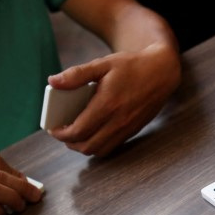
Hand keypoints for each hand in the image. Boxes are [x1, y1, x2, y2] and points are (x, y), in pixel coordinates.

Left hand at [47, 44, 180, 156]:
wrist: (161, 73)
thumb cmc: (131, 66)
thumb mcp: (103, 64)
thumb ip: (77, 74)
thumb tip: (53, 81)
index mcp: (107, 104)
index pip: (79, 130)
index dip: (61, 133)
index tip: (53, 128)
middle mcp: (118, 121)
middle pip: (87, 146)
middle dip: (70, 143)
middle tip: (62, 132)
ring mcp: (127, 129)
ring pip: (100, 150)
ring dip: (84, 147)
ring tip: (75, 135)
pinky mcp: (133, 131)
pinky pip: (112, 147)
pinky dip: (98, 146)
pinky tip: (92, 134)